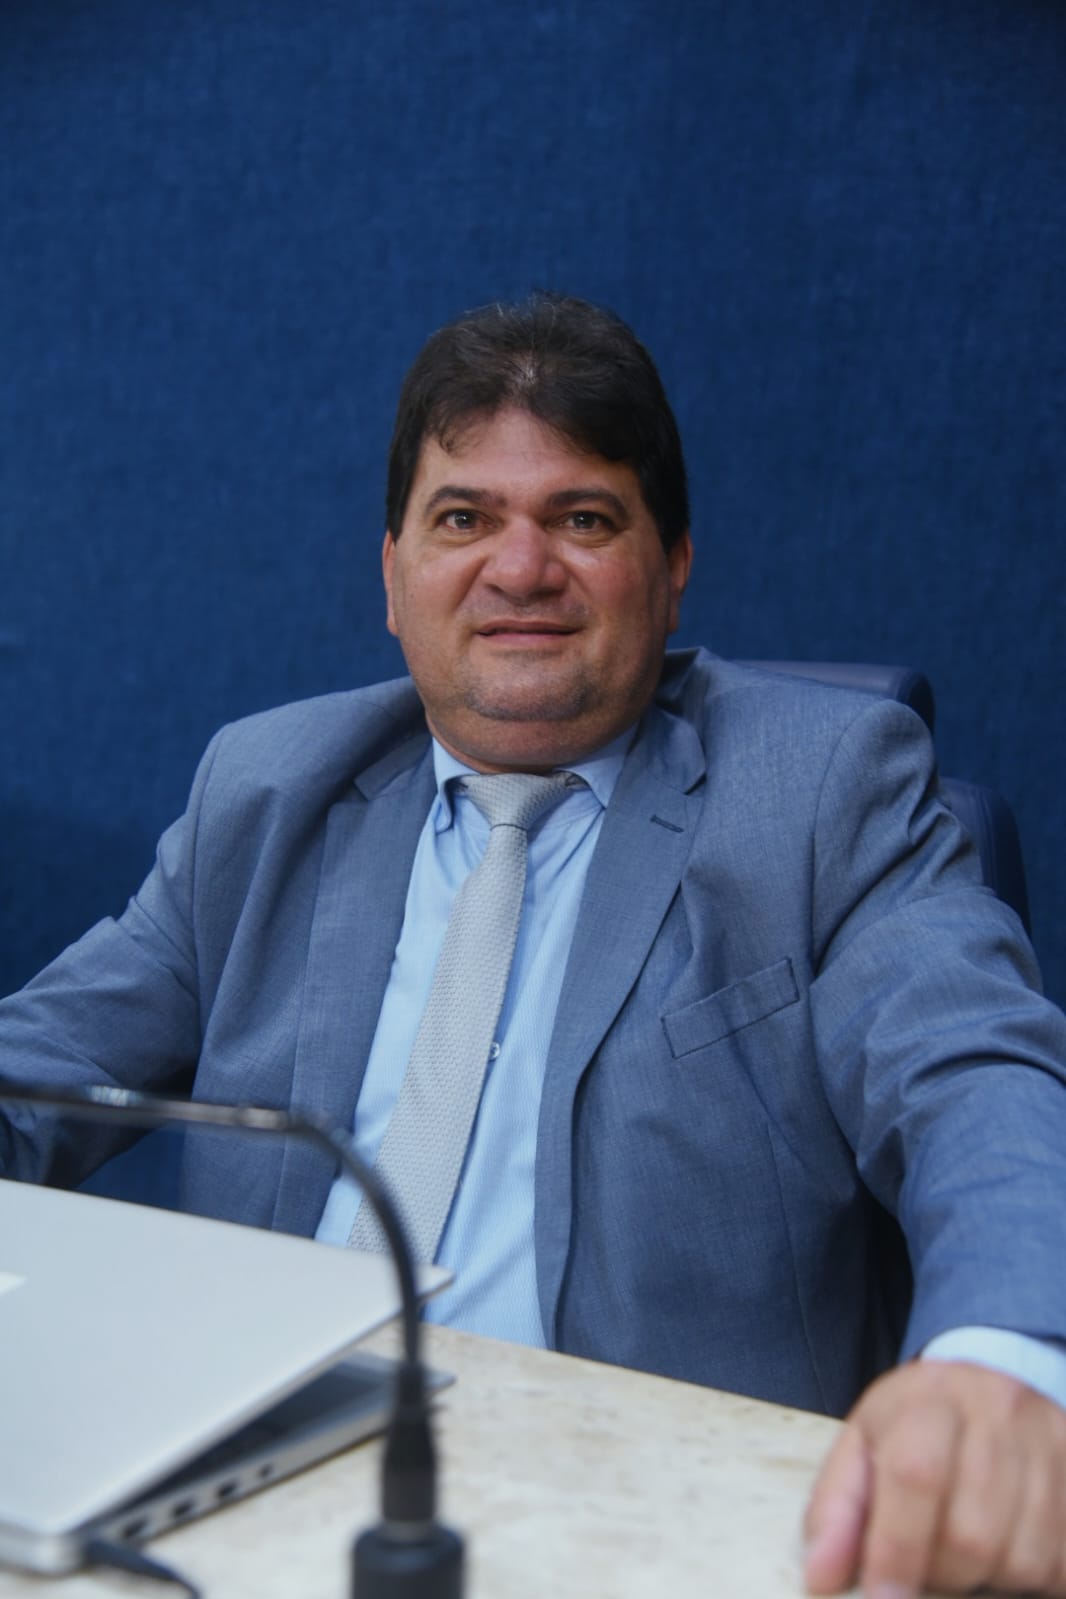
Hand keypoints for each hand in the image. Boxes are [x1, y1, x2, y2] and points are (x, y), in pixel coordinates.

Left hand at [803, 1360, 1065, 1595]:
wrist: (990, 1382)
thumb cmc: (915, 1423)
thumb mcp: (863, 1443)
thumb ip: (836, 1506)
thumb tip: (821, 1576)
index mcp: (928, 1400)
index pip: (916, 1475)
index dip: (897, 1549)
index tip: (883, 1598)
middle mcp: (995, 1415)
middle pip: (970, 1534)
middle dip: (940, 1572)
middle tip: (924, 1563)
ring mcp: (1047, 1445)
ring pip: (1020, 1558)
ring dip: (985, 1579)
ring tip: (963, 1552)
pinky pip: (1059, 1561)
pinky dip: (1029, 1577)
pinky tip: (1004, 1551)